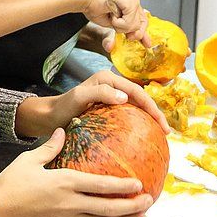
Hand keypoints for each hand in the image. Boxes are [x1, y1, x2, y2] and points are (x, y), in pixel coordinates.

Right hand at [0, 128, 153, 216]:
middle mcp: (69, 204)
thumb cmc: (10, 184)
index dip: (122, 186)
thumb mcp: (30, 159)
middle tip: (149, 201)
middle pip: (107, 208)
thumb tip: (63, 130)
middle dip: (131, 207)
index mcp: (64, 182)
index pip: (100, 185)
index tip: (139, 183)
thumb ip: (51, 146)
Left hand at [17, 70, 171, 137]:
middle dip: (155, 113)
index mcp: (108, 79)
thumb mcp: (79, 98)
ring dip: (149, 118)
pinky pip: (128, 115)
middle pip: (140, 98)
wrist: (50, 117)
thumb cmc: (62, 107)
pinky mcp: (108, 109)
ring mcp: (111, 97)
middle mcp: (112, 86)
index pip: (136, 91)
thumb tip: (124, 97)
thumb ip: (99, 93)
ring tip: (160, 134)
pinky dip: (138, 124)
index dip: (151, 106)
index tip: (160, 123)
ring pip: (136, 106)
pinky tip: (143, 137)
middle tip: (166, 131)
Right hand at [76, 0, 149, 45]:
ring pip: (134, 25)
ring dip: (119, 25)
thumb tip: (134, 38)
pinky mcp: (130, 1)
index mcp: (132, 3)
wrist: (86, 0)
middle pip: (141, 25)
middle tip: (116, 23)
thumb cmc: (96, 8)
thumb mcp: (115, 24)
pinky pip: (129, 22)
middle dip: (128, 29)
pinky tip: (112, 13)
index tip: (146, 43)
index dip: (143, 33)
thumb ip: (126, 30)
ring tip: (111, 15)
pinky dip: (118, 22)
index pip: (143, 21)